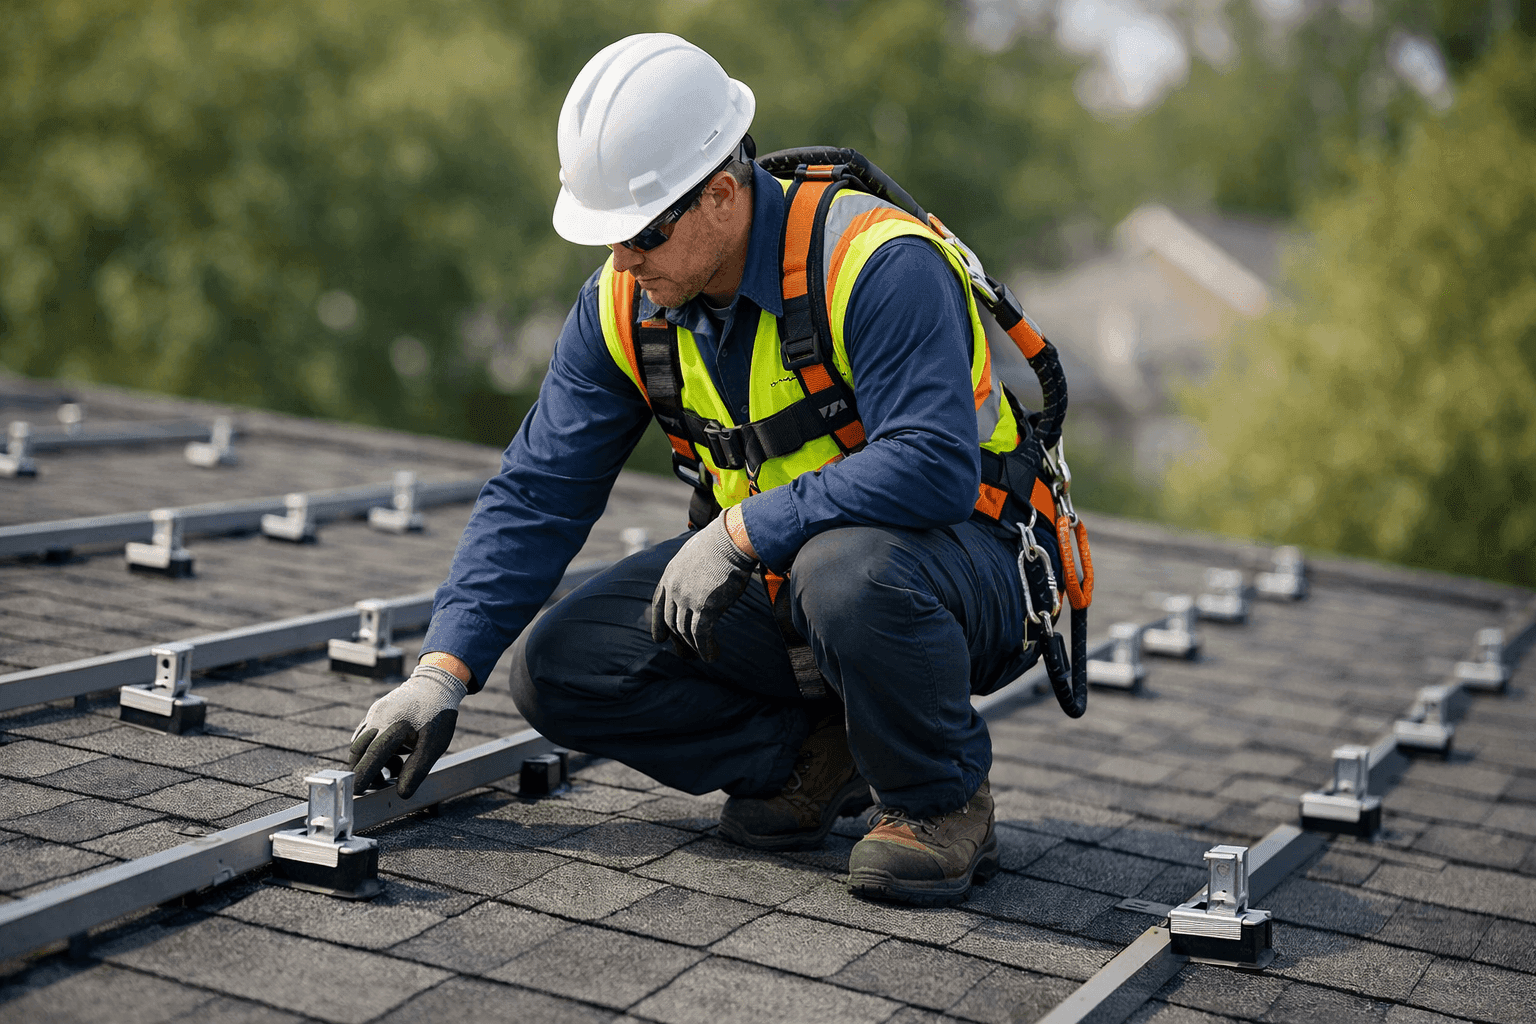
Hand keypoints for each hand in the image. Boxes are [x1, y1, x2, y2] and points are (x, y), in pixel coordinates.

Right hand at [348, 663, 466, 797]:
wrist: (435, 684)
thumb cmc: (437, 716)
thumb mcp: (434, 744)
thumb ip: (417, 768)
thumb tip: (402, 793)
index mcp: (395, 727)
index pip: (373, 754)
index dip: (363, 774)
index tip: (355, 790)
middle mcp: (379, 719)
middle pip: (358, 751)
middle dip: (363, 769)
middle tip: (381, 781)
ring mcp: (374, 714)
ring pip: (360, 743)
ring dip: (369, 759)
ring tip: (396, 764)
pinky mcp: (374, 712)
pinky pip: (365, 733)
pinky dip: (372, 746)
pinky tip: (392, 750)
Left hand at [651, 512, 756, 660]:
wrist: (731, 540)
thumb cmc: (720, 543)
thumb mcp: (694, 552)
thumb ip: (690, 569)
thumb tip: (699, 576)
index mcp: (670, 575)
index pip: (657, 605)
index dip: (658, 624)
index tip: (659, 639)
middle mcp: (674, 589)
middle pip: (672, 622)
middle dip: (678, 641)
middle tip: (685, 654)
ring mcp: (688, 599)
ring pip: (685, 631)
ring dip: (694, 647)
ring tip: (703, 656)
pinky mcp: (705, 607)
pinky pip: (701, 635)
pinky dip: (705, 648)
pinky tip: (712, 655)